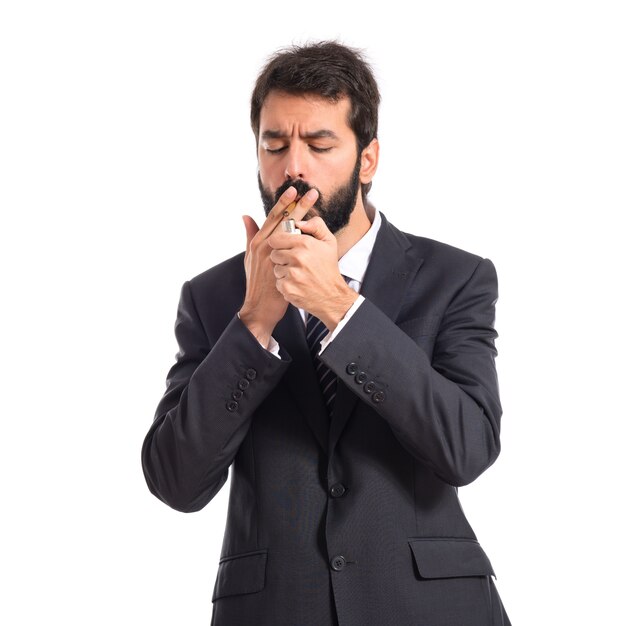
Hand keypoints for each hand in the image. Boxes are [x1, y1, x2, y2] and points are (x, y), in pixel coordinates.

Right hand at [239, 187, 318, 346]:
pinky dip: (305, 236)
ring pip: (291, 230)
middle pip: (284, 220)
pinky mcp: (281, 266)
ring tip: (314, 202)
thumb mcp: (249, 257)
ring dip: (304, 215)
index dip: (283, 203)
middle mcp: (265, 246)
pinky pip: (295, 249)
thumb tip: (246, 216)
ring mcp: (274, 256)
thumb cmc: (257, 282)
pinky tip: (315, 228)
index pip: (272, 218)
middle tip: (310, 191)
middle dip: (297, 205)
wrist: (260, 307)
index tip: (294, 190)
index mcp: (258, 242)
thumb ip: (250, 236)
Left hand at [268, 216, 358, 331]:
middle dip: (281, 258)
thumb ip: (316, 226)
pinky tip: (297, 284)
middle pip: (274, 254)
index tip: (284, 247)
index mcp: (306, 244)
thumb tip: (299, 222)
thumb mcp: (329, 242)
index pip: (276, 238)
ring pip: (275, 268)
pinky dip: (285, 284)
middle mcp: (298, 258)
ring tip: (297, 274)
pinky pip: (278, 282)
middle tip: (294, 263)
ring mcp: (292, 274)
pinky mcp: (288, 288)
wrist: (332, 296)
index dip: (279, 243)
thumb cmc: (328, 268)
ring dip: (283, 271)